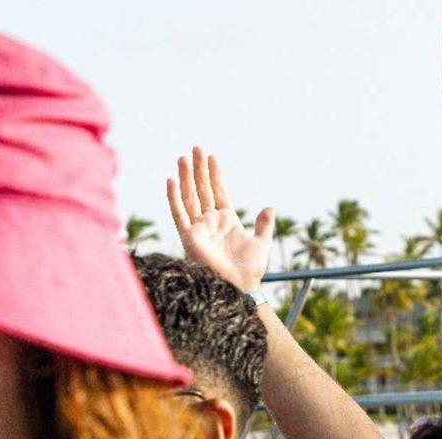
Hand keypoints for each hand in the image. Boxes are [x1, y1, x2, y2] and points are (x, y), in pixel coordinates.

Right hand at [166, 146, 273, 291]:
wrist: (241, 287)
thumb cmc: (250, 270)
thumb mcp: (261, 243)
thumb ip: (264, 225)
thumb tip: (270, 207)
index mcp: (227, 220)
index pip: (218, 191)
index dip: (215, 174)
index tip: (212, 156)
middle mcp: (211, 221)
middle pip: (202, 189)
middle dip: (199, 169)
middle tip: (196, 148)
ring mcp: (199, 228)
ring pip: (189, 196)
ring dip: (186, 177)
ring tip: (183, 158)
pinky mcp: (189, 237)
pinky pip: (179, 214)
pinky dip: (174, 197)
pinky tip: (172, 180)